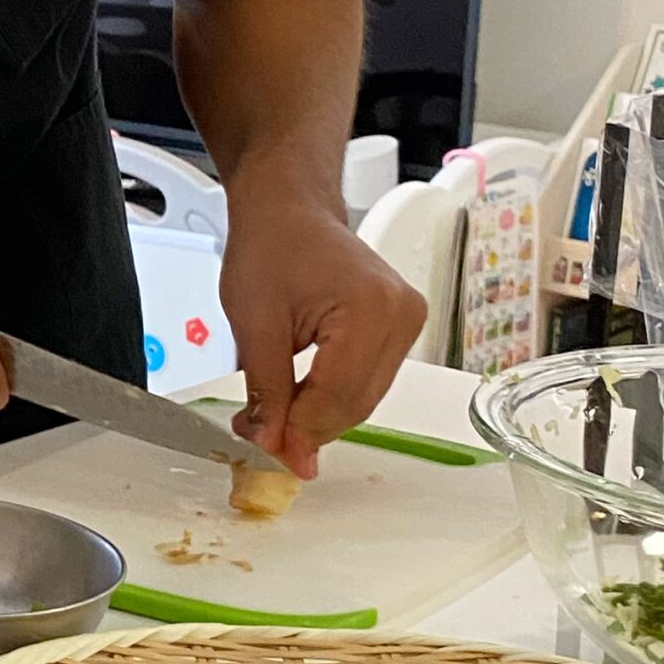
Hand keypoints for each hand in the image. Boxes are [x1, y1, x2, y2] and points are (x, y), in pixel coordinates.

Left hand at [220, 188, 424, 476]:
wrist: (289, 210)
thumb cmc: (269, 249)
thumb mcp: (254, 324)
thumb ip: (268, 390)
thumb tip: (276, 446)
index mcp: (371, 309)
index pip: (339, 394)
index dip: (303, 431)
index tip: (271, 452)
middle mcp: (402, 316)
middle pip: (357, 402)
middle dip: (308, 428)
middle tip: (261, 438)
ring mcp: (409, 321)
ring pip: (364, 398)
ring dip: (320, 416)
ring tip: (272, 418)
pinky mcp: (401, 327)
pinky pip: (368, 380)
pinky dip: (332, 396)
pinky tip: (298, 399)